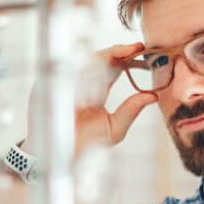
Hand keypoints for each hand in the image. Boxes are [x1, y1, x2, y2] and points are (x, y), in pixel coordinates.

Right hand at [23, 42, 157, 155]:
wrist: (61, 156)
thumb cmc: (86, 144)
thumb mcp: (115, 129)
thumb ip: (131, 111)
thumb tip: (153, 96)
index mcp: (98, 90)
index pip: (114, 66)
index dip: (127, 55)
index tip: (141, 49)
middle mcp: (84, 82)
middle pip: (101, 57)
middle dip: (118, 50)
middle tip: (135, 47)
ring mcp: (67, 82)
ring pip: (86, 60)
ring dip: (105, 58)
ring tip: (121, 57)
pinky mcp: (51, 84)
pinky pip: (68, 70)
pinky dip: (83, 70)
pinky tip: (98, 71)